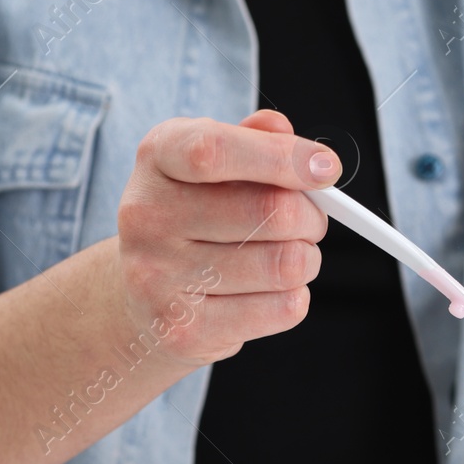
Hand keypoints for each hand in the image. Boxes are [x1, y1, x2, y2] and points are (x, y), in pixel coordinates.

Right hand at [115, 110, 337, 365]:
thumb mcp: (209, 165)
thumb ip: (249, 139)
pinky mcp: (184, 331)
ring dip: (306, 259)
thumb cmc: (190, 217)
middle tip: (308, 221)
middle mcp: (147, 216)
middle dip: (311, 216)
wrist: (138, 299)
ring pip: (286, 263)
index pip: (214, 151)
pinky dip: (293, 297)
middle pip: (271, 211)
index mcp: (156, 158)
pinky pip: (282, 308)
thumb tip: (283, 132)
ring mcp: (159, 278)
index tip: (326, 169)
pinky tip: (267, 292)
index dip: (281, 157)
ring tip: (285, 257)